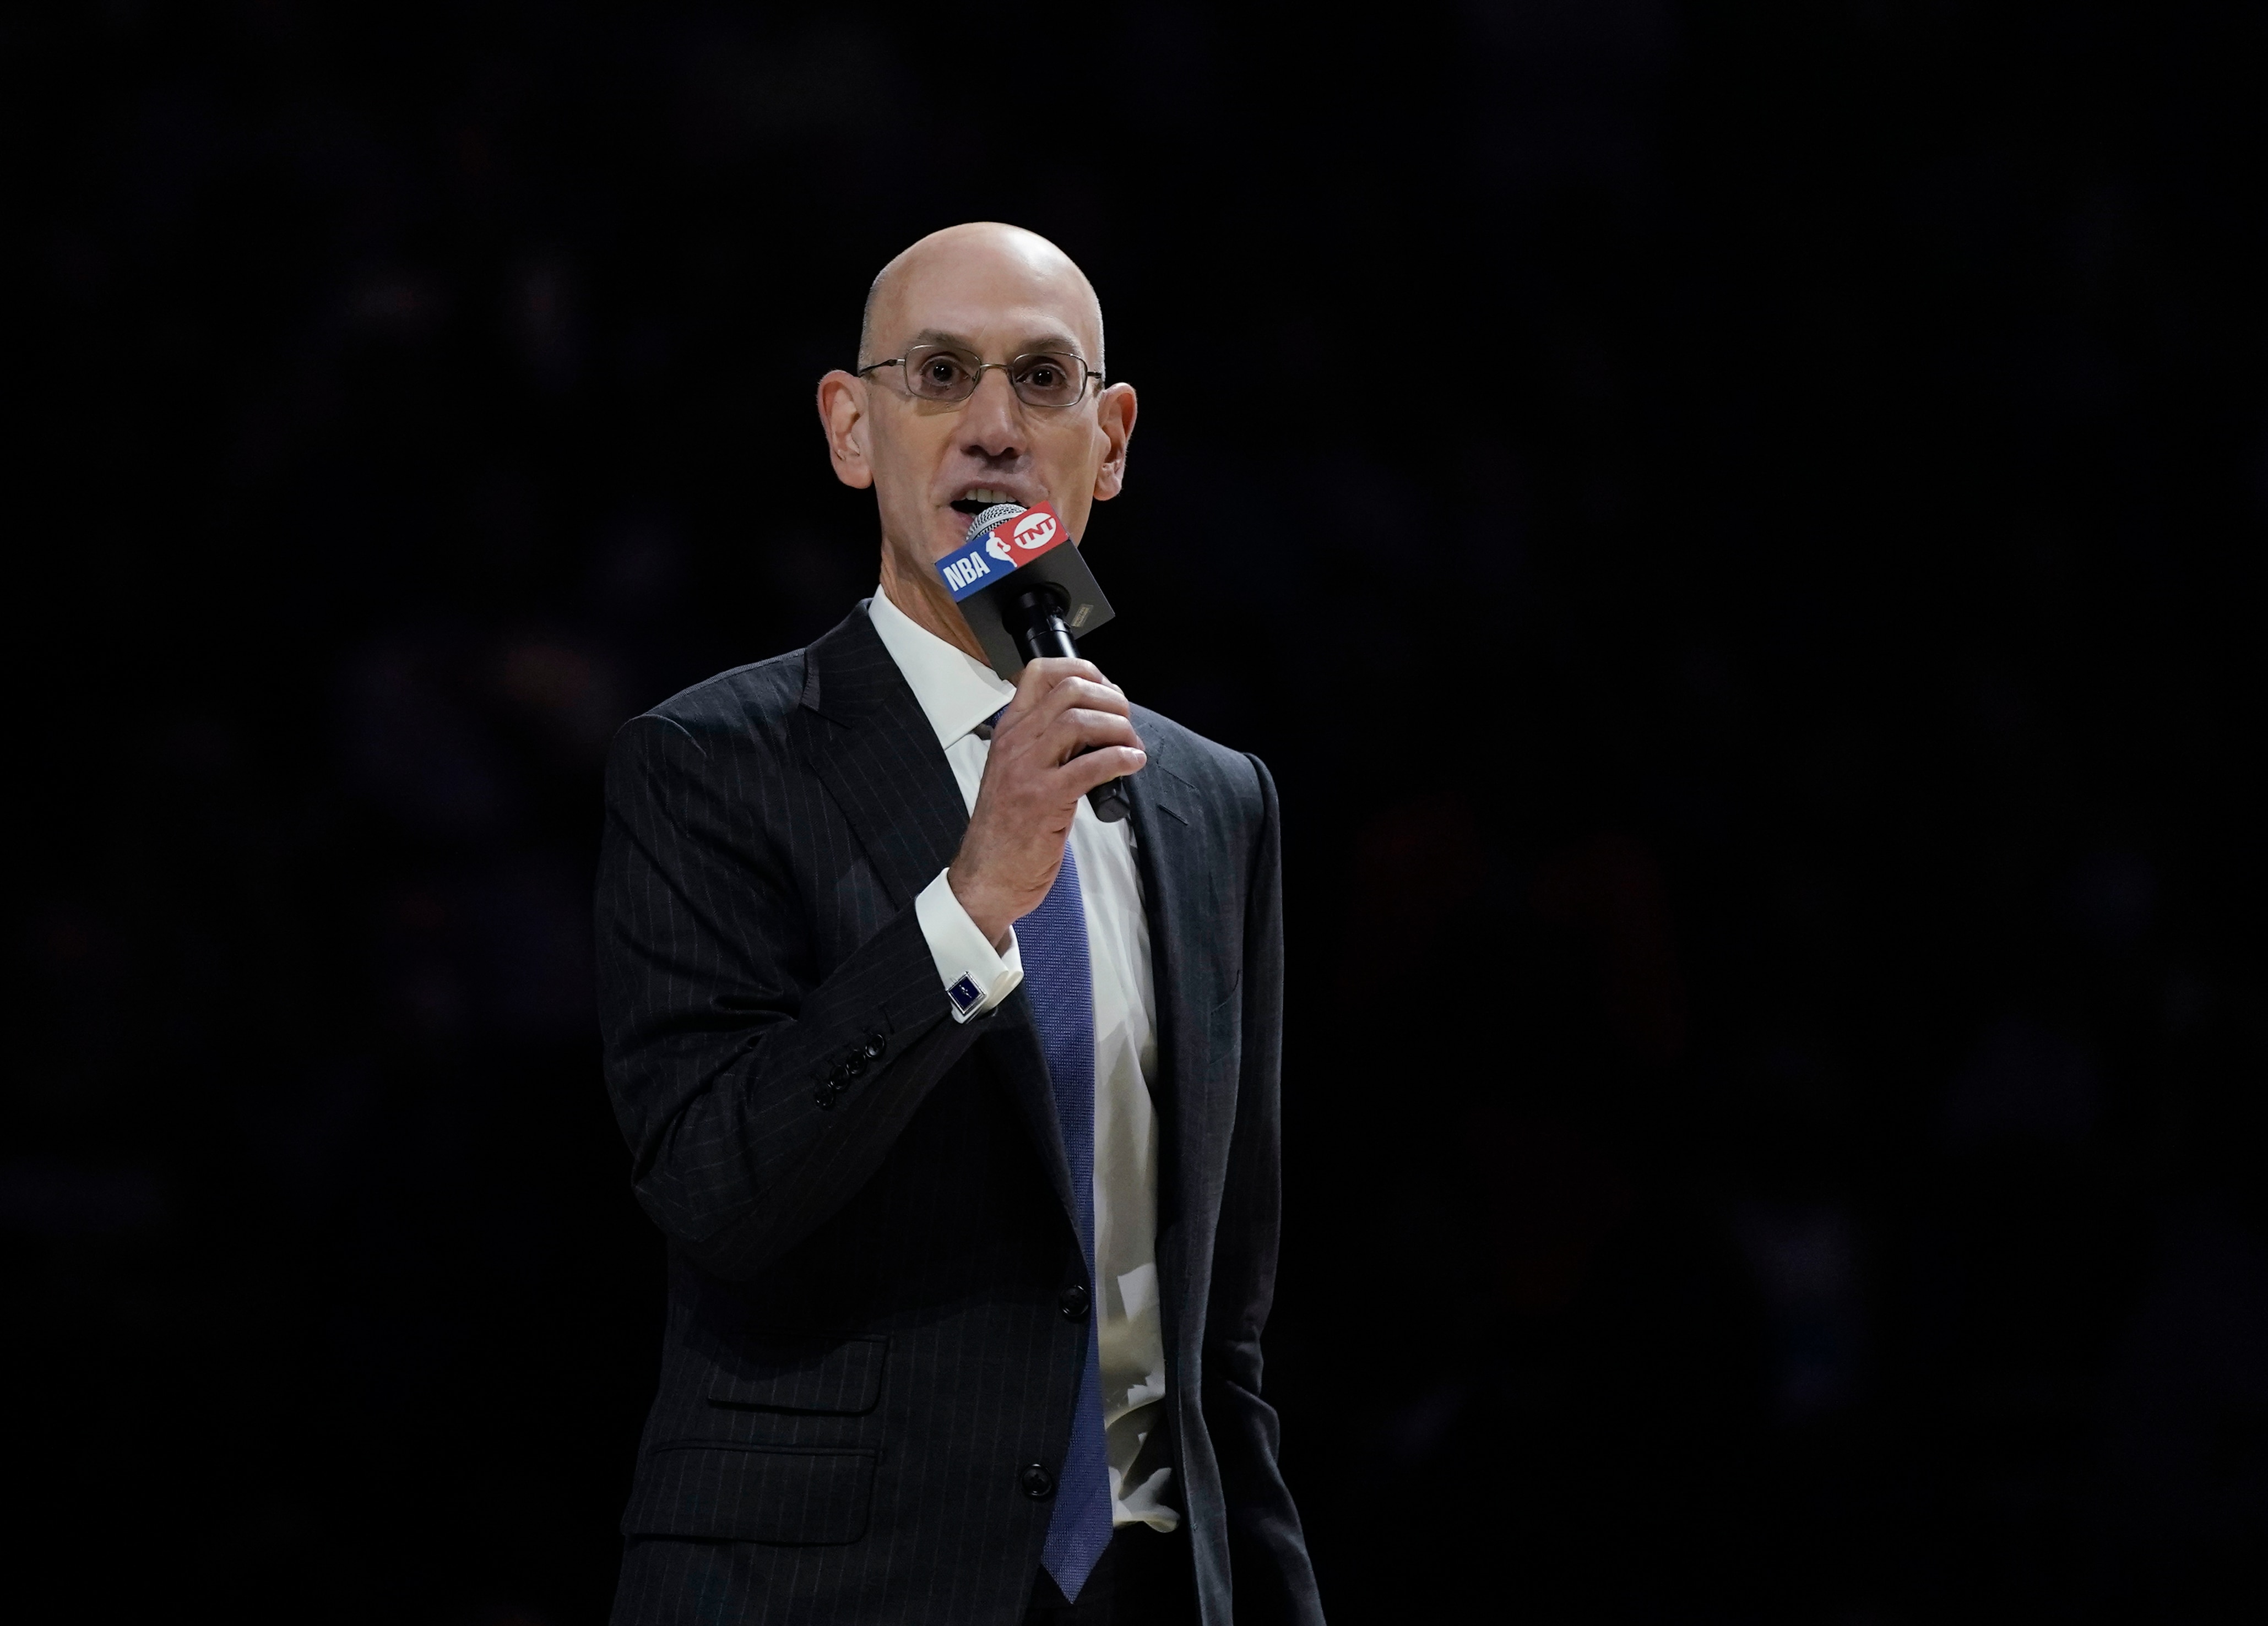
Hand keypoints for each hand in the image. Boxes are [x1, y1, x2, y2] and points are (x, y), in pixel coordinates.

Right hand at [949, 657, 1145, 946]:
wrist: (987, 875)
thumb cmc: (1007, 829)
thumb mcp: (1019, 772)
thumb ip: (1048, 744)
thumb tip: (1096, 724)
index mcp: (1009, 731)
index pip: (1041, 673)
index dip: (1083, 670)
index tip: (1107, 690)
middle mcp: (1015, 743)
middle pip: (1070, 691)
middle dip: (1112, 700)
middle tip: (1126, 723)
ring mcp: (1026, 770)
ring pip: (1081, 721)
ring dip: (1119, 728)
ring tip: (1131, 746)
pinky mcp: (1043, 800)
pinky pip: (1091, 766)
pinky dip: (1121, 759)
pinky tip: (1132, 764)